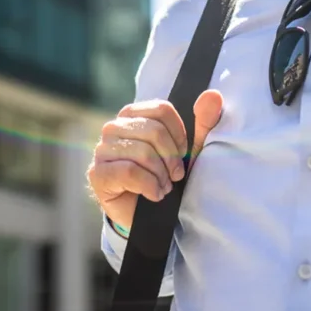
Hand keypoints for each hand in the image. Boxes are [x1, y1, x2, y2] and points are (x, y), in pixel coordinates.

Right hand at [86, 90, 223, 230]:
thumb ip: (205, 121)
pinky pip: (130, 172)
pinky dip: (150, 186)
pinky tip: (154, 194)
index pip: (162, 109)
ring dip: (161, 175)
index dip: (178, 134)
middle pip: (154, 131)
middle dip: (171, 158)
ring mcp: (102, 150)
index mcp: (134, 114)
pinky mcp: (98, 174)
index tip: (183, 153)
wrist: (150, 215)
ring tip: (164, 186)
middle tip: (175, 176)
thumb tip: (212, 95)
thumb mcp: (191, 148)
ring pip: (143, 153)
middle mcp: (113, 127)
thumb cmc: (168, 174)